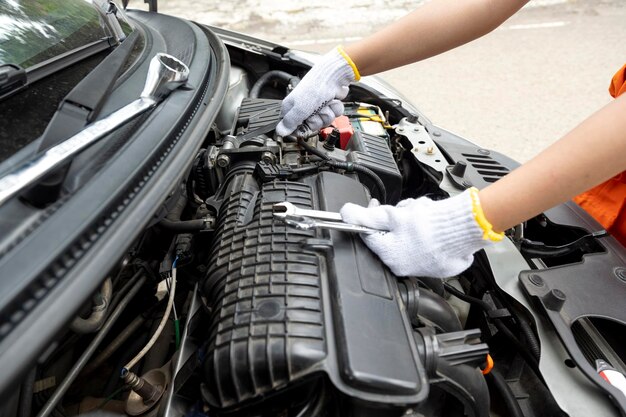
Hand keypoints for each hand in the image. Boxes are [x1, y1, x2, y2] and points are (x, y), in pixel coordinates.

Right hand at [276, 47, 358, 136]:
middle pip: (310, 127)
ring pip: (323, 122)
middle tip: (315, 110)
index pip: (292, 129)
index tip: (304, 124)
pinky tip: (331, 100)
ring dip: (327, 114)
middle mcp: (303, 109)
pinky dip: (334, 109)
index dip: (300, 129)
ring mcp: (316, 107)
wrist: (333, 76)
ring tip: (324, 103)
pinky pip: (333, 115)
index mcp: (291, 108)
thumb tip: (279, 132)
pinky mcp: (327, 106)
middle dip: (317, 120)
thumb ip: (290, 122)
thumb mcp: (299, 108)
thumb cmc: (314, 87)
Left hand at [340, 189, 499, 277]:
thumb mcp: (392, 215)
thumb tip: (345, 214)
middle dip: (396, 218)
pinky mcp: (439, 263)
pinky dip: (428, 231)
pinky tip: (433, 224)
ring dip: (412, 221)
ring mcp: (422, 266)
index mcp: (389, 257)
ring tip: (423, 214)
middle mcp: (404, 266)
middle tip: (407, 210)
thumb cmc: (429, 225)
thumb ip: (366, 216)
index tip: (378, 207)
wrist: (464, 228)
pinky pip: (426, 243)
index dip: (371, 216)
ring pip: (408, 236)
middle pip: (390, 235)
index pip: (370, 235)